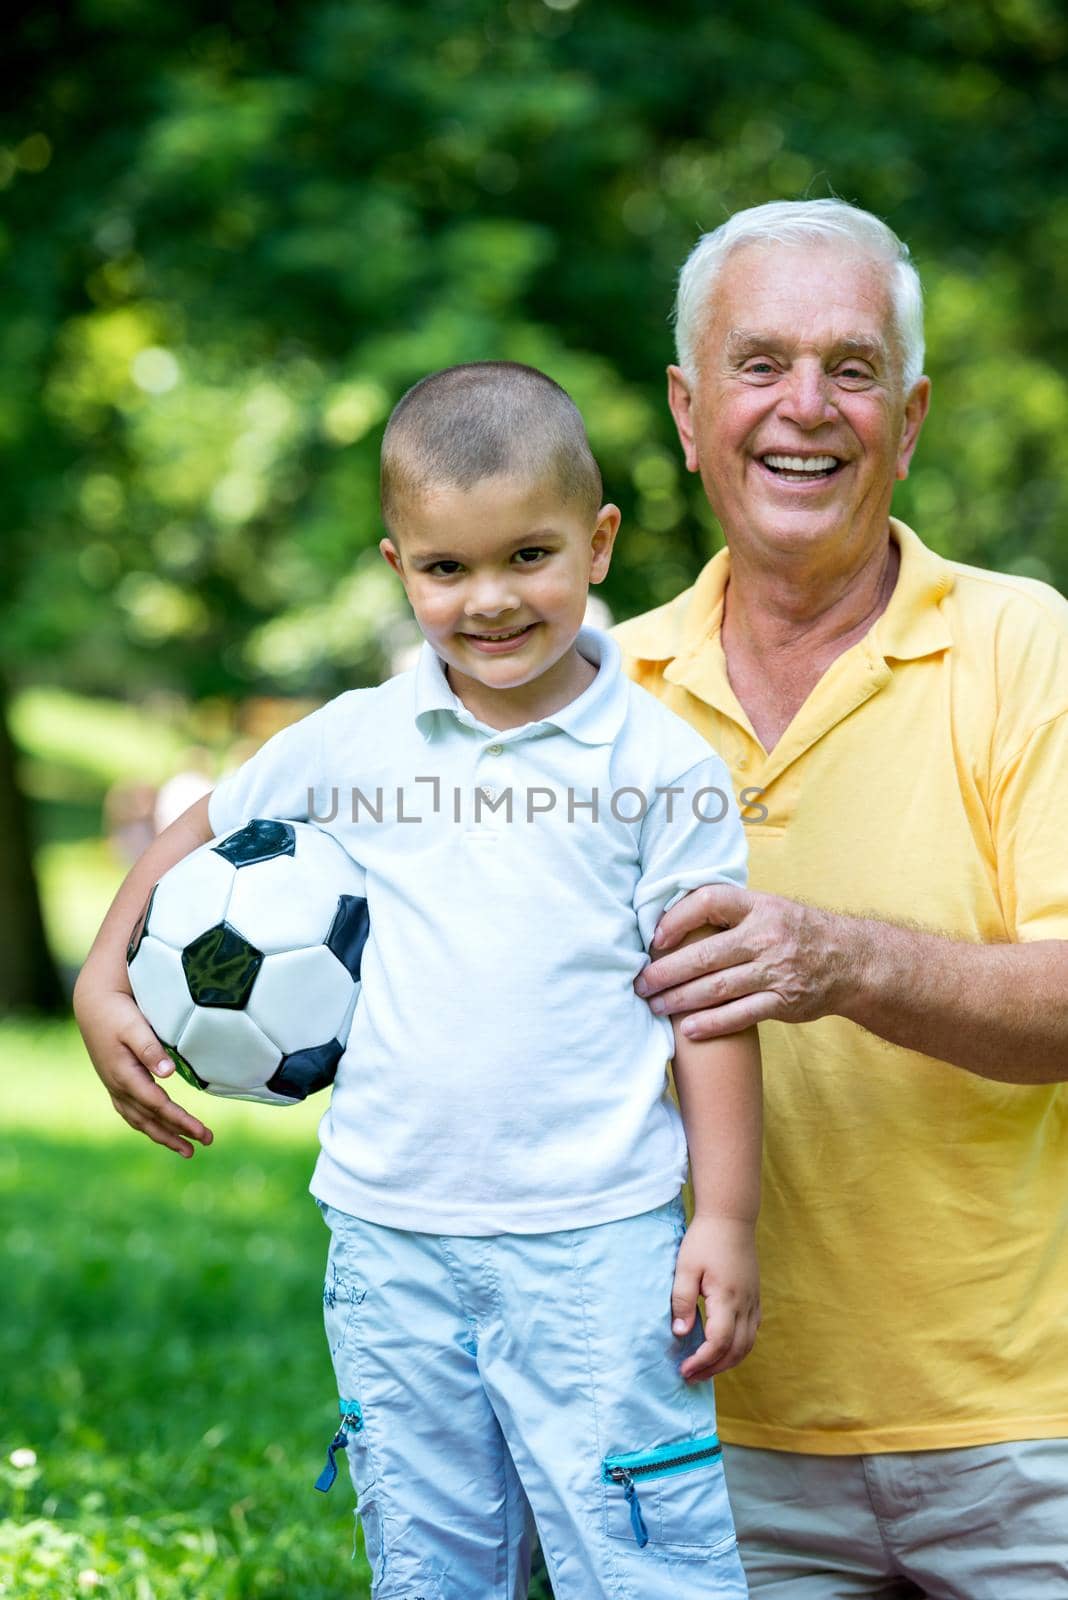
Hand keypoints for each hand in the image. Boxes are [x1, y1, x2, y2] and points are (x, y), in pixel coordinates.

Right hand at [73, 983, 212, 1157]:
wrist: (92, 1004)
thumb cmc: (117, 1013)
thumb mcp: (134, 1026)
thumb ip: (150, 1049)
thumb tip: (168, 1074)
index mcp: (124, 1075)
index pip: (158, 1106)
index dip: (180, 1121)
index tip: (202, 1132)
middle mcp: (117, 1087)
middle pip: (151, 1118)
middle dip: (178, 1134)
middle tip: (205, 1142)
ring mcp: (114, 1087)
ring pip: (140, 1120)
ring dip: (163, 1136)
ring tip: (186, 1150)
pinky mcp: (114, 1084)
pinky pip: (132, 1113)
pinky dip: (147, 1126)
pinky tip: (158, 1131)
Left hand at [636, 883, 852, 1038]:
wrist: (850, 960)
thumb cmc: (795, 932)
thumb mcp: (768, 907)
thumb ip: (729, 911)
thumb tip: (672, 918)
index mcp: (759, 906)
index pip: (710, 901)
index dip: (678, 918)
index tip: (655, 938)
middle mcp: (766, 936)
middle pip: (705, 954)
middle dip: (666, 971)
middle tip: (640, 983)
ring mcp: (776, 971)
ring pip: (717, 988)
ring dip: (679, 1000)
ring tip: (654, 1006)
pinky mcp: (783, 1002)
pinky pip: (740, 1015)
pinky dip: (711, 1023)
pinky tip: (687, 1029)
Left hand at [671, 1214, 759, 1381]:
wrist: (731, 1217)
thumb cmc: (705, 1240)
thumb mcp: (686, 1267)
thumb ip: (682, 1300)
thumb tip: (680, 1333)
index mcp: (727, 1298)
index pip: (719, 1342)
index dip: (702, 1361)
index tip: (684, 1369)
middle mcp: (745, 1304)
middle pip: (736, 1351)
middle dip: (714, 1369)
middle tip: (691, 1377)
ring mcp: (753, 1301)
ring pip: (747, 1345)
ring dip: (727, 1362)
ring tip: (704, 1369)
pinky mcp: (755, 1297)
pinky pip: (752, 1332)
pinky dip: (738, 1348)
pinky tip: (722, 1349)